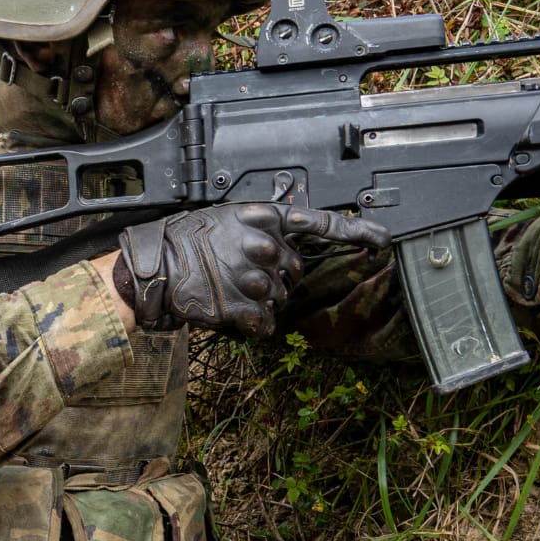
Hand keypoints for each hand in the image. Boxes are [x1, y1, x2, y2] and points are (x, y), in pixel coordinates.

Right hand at [117, 202, 392, 336]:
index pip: (320, 224)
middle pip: (296, 270)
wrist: (156, 265)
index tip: (383, 240)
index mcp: (265, 218)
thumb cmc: (189, 240)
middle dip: (276, 275)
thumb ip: (266, 227)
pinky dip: (251, 322)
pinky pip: (264, 323)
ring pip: (279, 299)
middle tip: (241, 272)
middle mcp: (265, 245)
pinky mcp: (243, 307)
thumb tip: (291, 246)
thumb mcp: (230, 217)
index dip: (356, 233)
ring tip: (228, 288)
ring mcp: (255, 278)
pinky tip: (229, 309)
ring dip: (260, 300)